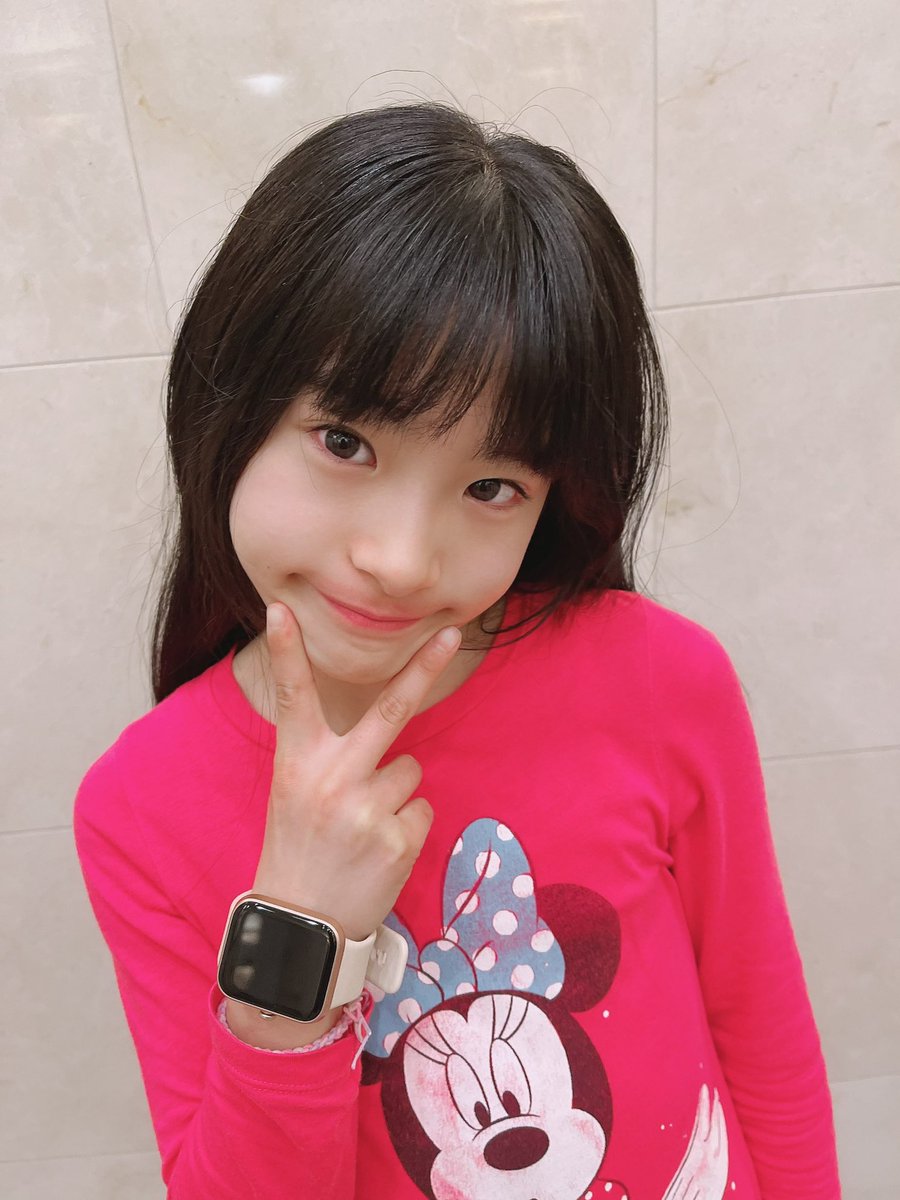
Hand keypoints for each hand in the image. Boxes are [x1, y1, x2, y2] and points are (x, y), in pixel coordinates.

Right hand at [251, 601, 462, 940]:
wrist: (301, 929)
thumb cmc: (300, 849)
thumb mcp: (294, 794)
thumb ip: (330, 758)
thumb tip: (387, 732)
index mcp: (297, 764)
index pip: (293, 697)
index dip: (288, 651)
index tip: (280, 608)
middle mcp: (331, 779)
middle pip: (389, 710)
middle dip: (423, 667)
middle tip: (452, 633)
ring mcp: (367, 809)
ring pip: (410, 770)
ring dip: (396, 794)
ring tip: (362, 828)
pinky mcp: (398, 839)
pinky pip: (421, 809)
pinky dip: (406, 825)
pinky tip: (377, 850)